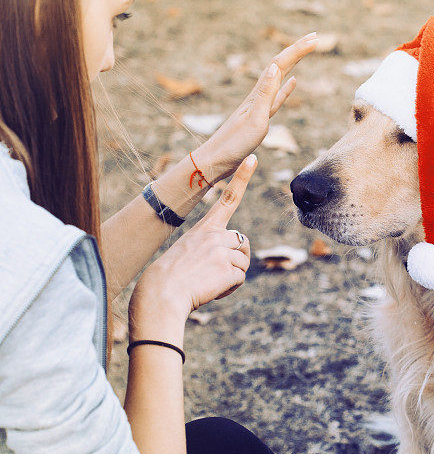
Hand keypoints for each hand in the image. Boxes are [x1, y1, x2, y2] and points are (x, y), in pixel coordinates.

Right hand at [129, 156, 257, 345]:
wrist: (160, 294)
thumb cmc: (169, 276)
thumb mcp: (188, 251)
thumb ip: (211, 246)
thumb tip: (234, 251)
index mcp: (204, 227)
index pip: (227, 198)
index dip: (242, 178)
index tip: (253, 159)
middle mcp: (215, 235)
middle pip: (242, 242)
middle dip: (235, 258)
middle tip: (213, 271)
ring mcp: (222, 250)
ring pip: (243, 262)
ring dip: (231, 275)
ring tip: (208, 281)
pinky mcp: (228, 268)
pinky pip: (240, 278)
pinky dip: (229, 288)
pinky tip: (211, 289)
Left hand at [195, 33, 317, 183]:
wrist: (216, 160)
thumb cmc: (234, 144)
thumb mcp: (255, 120)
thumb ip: (265, 94)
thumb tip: (274, 66)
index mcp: (259, 95)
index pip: (280, 65)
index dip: (297, 50)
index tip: (315, 39)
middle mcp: (259, 95)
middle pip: (280, 65)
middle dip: (297, 50)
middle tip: (315, 37)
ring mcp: (260, 105)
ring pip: (280, 77)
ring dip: (293, 63)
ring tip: (305, 51)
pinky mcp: (260, 117)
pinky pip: (278, 96)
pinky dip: (287, 87)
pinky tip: (293, 82)